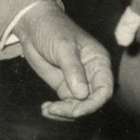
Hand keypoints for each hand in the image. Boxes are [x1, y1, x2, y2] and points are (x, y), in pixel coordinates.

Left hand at [14, 0, 113, 120]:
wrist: (35, 27)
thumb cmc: (54, 30)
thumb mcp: (63, 48)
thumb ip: (73, 70)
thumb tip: (82, 95)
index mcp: (98, 61)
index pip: (105, 88)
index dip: (94, 103)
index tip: (76, 110)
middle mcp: (92, 73)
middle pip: (92, 101)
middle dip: (75, 110)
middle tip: (55, 109)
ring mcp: (78, 81)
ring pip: (79, 106)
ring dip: (64, 113)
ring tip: (47, 109)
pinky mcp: (65, 86)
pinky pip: (66, 105)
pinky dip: (57, 111)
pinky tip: (45, 108)